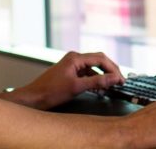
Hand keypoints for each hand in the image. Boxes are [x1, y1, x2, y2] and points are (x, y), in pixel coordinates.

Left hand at [2, 51, 124, 109]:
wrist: (34, 98)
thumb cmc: (51, 92)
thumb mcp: (77, 87)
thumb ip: (97, 82)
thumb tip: (114, 78)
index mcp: (75, 58)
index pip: (101, 59)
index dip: (113, 69)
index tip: (121, 79)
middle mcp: (74, 59)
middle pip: (98, 62)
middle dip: (110, 72)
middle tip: (119, 82)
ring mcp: (72, 66)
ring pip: (93, 69)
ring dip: (102, 78)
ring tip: (110, 88)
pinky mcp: (70, 73)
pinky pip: (86, 74)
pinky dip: (94, 81)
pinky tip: (98, 90)